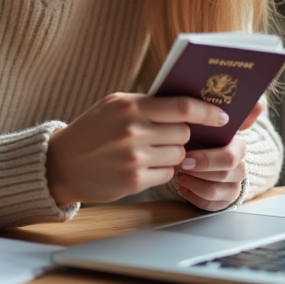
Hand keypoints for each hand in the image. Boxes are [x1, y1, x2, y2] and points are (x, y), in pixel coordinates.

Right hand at [46, 93, 230, 205]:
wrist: (62, 163)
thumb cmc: (91, 130)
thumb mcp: (113, 106)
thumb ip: (146, 103)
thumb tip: (187, 106)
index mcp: (129, 106)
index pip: (181, 107)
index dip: (207, 112)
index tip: (222, 116)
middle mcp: (133, 130)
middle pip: (184, 132)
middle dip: (183, 135)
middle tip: (170, 135)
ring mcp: (134, 156)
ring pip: (179, 154)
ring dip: (173, 154)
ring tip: (152, 151)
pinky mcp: (135, 180)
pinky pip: (168, 174)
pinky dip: (162, 171)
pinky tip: (144, 166)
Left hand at [174, 98, 264, 210]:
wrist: (205, 154)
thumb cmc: (206, 134)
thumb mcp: (213, 119)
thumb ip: (234, 110)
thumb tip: (259, 104)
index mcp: (238, 147)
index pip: (231, 155)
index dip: (208, 158)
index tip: (187, 154)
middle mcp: (239, 168)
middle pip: (225, 174)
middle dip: (201, 169)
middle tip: (181, 164)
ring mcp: (232, 186)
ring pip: (215, 191)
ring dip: (194, 182)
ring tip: (178, 173)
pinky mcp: (222, 202)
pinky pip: (209, 204)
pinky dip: (193, 195)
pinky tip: (182, 185)